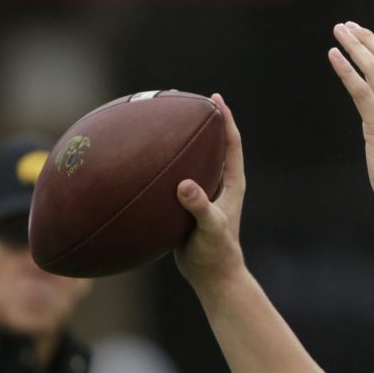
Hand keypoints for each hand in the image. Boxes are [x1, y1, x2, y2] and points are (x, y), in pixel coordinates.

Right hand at [175, 93, 246, 286]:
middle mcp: (219, 183)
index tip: (214, 98)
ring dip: (180, 142)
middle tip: (183, 100)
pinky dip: (163, 166)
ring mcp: (203, 193)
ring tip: (160, 122)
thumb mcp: (210, 228)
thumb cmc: (216, 252)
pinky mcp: (188, 205)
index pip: (231, 143)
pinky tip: (142, 161)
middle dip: (201, 122)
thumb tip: (184, 185)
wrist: (211, 275)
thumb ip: (199, 207)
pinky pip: (175, 177)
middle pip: (212, 144)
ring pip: (192, 160)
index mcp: (232, 183)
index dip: (225, 119)